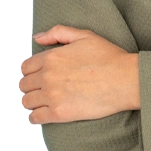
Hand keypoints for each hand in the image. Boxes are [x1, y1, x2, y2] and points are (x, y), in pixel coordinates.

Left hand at [19, 26, 139, 124]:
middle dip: (31, 85)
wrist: (125, 80)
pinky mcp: (60, 113)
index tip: (37, 74)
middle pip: (24, 84)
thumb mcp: (84, 35)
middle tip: (40, 87)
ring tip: (42, 100)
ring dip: (32, 101)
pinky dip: (36, 117)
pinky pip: (36, 118)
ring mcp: (52, 96)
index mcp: (52, 57)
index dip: (31, 70)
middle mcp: (48, 76)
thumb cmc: (109, 57)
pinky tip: (42, 114)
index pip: (26, 66)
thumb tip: (38, 38)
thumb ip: (58, 32)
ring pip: (27, 101)